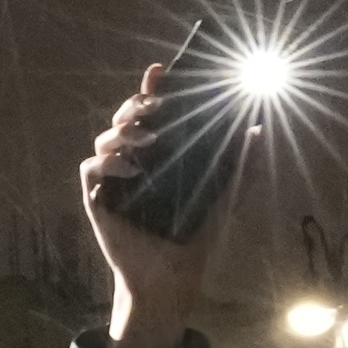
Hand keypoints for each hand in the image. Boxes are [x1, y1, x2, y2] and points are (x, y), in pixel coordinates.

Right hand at [76, 75, 216, 347]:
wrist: (170, 276)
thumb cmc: (194, 235)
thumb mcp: (224, 196)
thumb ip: (239, 164)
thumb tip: (257, 130)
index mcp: (160, 154)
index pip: (153, 113)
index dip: (153, 89)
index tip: (161, 71)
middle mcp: (134, 160)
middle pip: (125, 118)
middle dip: (136, 105)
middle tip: (155, 107)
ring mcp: (113, 177)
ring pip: (105, 136)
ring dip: (123, 131)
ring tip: (147, 140)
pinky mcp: (97, 197)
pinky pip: (91, 166)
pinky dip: (108, 162)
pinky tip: (131, 169)